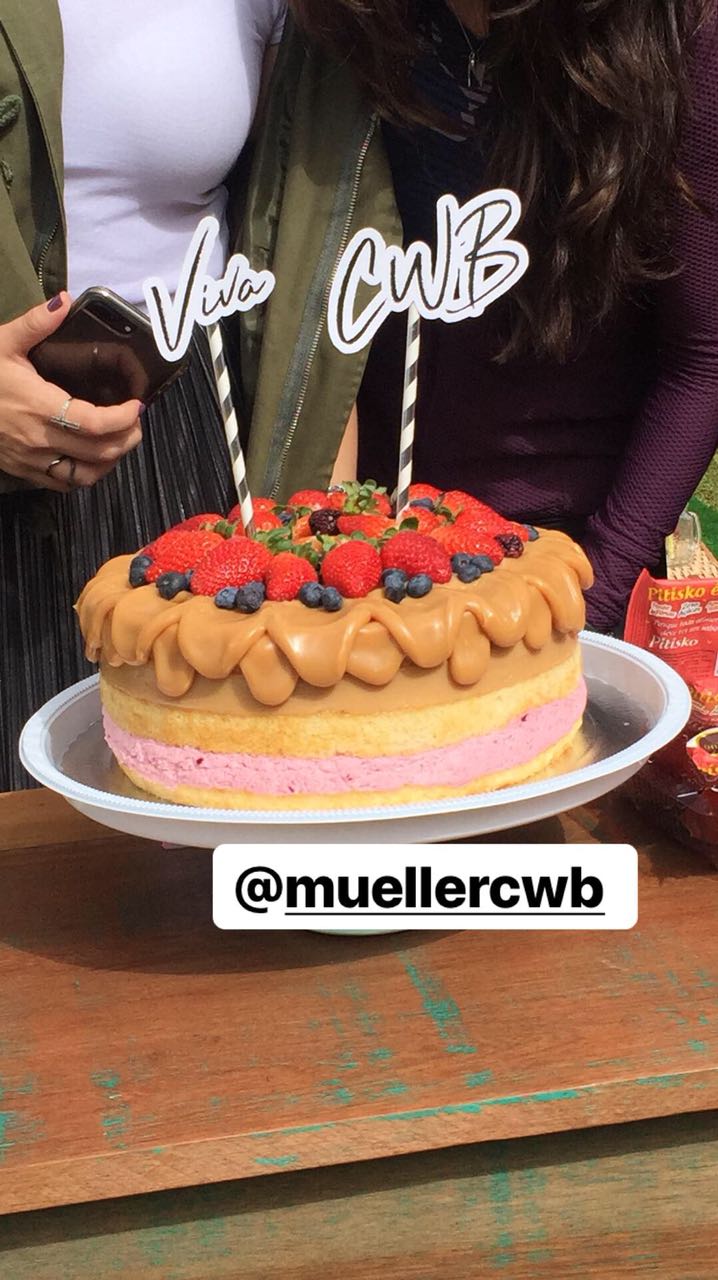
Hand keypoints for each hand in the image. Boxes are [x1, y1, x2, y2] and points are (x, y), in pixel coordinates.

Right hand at [0, 293, 143, 491]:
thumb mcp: (1, 342)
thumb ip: (35, 323)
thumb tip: (64, 300)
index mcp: (38, 406)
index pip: (95, 423)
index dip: (124, 418)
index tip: (136, 404)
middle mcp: (39, 439)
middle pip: (100, 452)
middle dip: (127, 438)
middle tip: (135, 421)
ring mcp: (32, 460)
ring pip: (87, 475)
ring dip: (111, 461)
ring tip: (120, 441)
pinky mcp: (24, 471)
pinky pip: (66, 483)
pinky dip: (87, 474)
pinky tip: (92, 457)